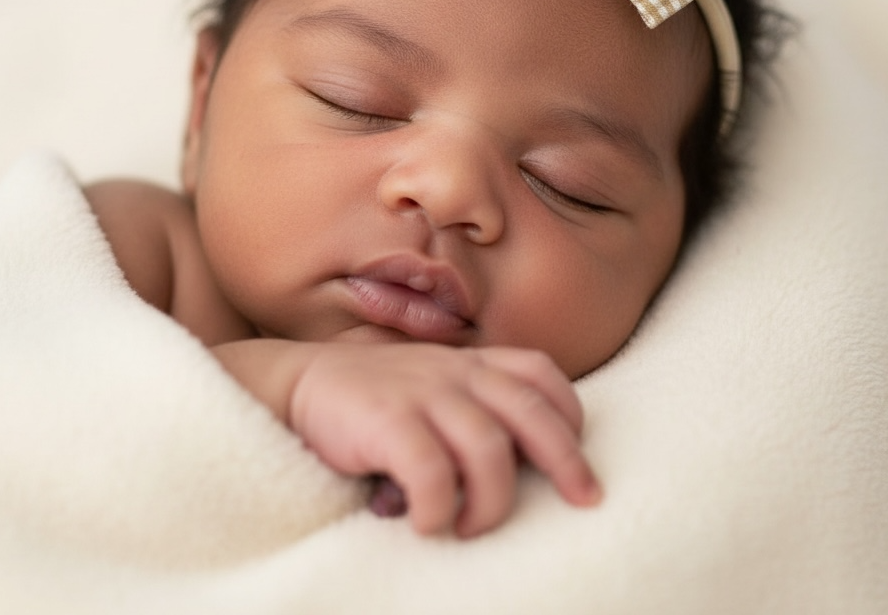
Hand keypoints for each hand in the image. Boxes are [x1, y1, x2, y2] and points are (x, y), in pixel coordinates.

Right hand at [287, 342, 601, 537]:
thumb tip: (525, 460)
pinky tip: (430, 523)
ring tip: (471, 525)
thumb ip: (474, 403)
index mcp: (470, 363)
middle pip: (530, 411)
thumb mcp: (435, 383)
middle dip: (566, 459)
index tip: (580, 453)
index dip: (569, 412)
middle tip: (584, 499)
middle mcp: (454, 372)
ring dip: (492, 501)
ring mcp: (422, 394)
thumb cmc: (378, 397)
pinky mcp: (387, 421)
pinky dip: (440, 508)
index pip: (539, 372)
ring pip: (489, 449)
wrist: (303, 383)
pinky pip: (432, 472)